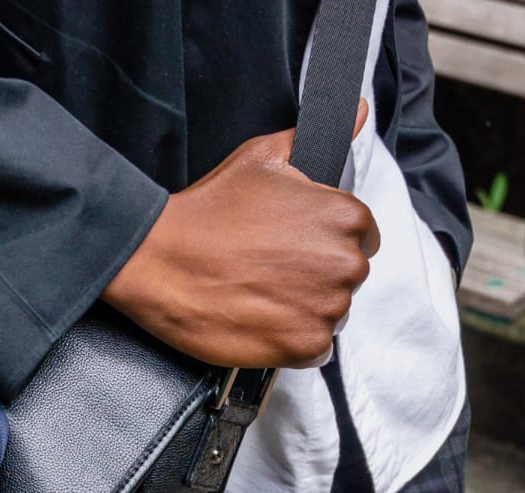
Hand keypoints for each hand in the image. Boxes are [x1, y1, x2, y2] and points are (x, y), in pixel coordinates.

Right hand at [103, 101, 379, 369]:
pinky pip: (316, 349)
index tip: (296, 245)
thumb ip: (314, 139)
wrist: (162, 261)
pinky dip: (294, 342)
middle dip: (319, 275)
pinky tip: (264, 321)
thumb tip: (360, 112)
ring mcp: (326, 309)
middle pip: (349, 277)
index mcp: (344, 216)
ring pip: (333, 314)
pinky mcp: (303, 347)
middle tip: (273, 270)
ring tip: (264, 295)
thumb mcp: (263, 158)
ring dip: (306, 309)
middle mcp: (344, 264)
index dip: (327, 240)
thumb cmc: (210, 210)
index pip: (363, 235)